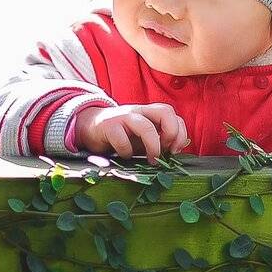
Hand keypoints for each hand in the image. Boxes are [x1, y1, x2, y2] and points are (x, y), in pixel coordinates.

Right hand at [74, 103, 189, 160]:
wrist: (91, 127)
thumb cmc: (122, 134)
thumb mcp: (143, 137)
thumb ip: (160, 139)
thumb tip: (179, 146)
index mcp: (149, 113)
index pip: (172, 114)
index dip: (179, 132)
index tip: (174, 150)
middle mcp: (138, 111)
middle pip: (165, 111)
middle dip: (171, 133)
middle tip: (166, 151)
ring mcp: (123, 117)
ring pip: (145, 125)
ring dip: (153, 146)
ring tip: (151, 161)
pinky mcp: (108, 126)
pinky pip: (122, 138)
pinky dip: (126, 152)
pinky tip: (125, 156)